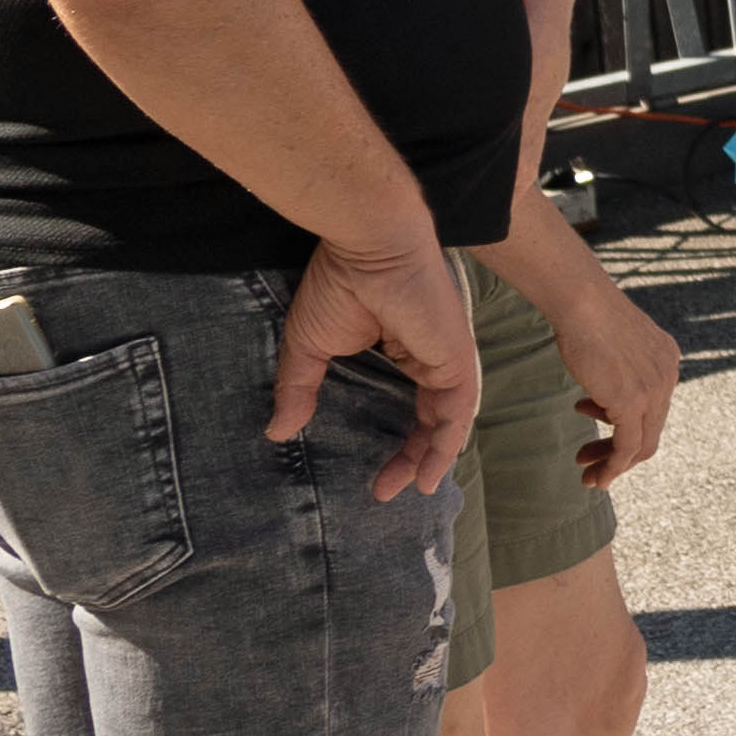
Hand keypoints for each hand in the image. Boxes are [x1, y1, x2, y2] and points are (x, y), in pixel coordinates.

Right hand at [278, 234, 481, 500]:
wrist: (367, 245)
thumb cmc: (340, 284)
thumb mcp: (310, 346)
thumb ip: (300, 388)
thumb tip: (277, 431)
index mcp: (405, 350)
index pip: (411, 405)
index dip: (399, 443)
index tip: (375, 479)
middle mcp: (433, 355)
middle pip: (433, 418)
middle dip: (415, 457)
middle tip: (386, 489)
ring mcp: (449, 355)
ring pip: (449, 418)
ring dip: (431, 457)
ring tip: (411, 488)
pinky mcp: (457, 355)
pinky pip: (458, 408)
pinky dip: (447, 441)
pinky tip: (431, 470)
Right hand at [528, 238, 683, 483]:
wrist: (583, 301)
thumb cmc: (587, 316)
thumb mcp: (613, 347)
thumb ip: (618, 371)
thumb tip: (605, 396)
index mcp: (667, 360)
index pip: (653, 407)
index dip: (625, 425)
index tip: (598, 434)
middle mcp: (668, 376)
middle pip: (651, 429)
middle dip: (620, 451)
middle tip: (590, 462)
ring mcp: (654, 390)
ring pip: (641, 444)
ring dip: (614, 464)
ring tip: (587, 472)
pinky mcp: (633, 402)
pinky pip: (627, 446)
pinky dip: (613, 466)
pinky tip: (595, 474)